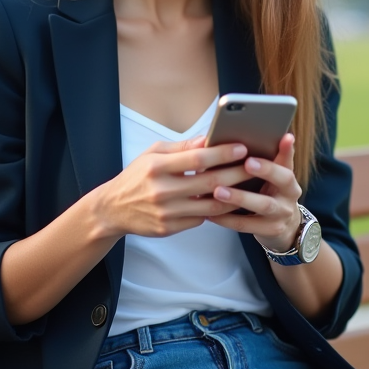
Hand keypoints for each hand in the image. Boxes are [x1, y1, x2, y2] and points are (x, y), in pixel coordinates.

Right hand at [87, 136, 253, 238]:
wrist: (112, 209)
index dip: (222, 153)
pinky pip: (200, 219)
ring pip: (210, 206)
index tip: (242, 148)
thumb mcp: (152, 154)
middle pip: (209, 182)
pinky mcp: (169, 229)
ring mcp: (166, 212)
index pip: (197, 158)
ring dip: (233, 196)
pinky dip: (217, 211)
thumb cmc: (136, 177)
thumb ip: (181, 148)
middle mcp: (162, 190)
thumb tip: (208, 139)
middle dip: (236, 173)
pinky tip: (230, 202)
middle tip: (255, 166)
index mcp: (157, 167)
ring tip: (249, 185)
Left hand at [208, 133, 302, 252]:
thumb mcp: (274, 178)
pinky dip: (227, 218)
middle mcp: (290, 194)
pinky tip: (210, 212)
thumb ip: (266, 159)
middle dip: (266, 170)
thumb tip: (243, 139)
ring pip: (263, 205)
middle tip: (247, 163)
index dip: (287, 150)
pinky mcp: (270, 231)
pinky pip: (246, 224)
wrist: (285, 228)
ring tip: (218, 191)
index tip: (283, 137)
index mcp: (289, 177)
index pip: (289, 159)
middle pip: (282, 180)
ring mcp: (282, 214)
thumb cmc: (270, 194)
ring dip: (240, 197)